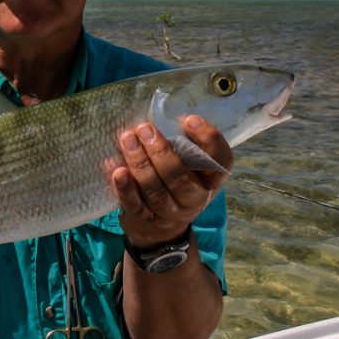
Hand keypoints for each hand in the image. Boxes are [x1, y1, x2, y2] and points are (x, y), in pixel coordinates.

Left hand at [111, 115, 232, 248]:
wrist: (162, 224)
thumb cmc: (176, 178)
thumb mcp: (188, 163)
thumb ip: (181, 143)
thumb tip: (159, 114)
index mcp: (211, 179)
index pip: (221, 161)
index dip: (208, 141)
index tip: (189, 119)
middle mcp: (195, 197)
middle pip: (180, 178)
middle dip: (160, 152)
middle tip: (144, 128)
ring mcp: (170, 211)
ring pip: (156, 191)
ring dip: (140, 164)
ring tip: (127, 140)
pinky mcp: (146, 218)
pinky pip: (135, 204)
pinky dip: (125, 187)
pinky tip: (117, 170)